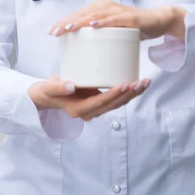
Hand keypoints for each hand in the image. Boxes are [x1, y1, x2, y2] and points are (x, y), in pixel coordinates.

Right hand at [28, 76, 150, 121]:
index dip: (113, 95)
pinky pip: (117, 99)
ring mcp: (96, 107)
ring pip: (118, 103)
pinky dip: (128, 92)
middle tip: (141, 82)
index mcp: (79, 110)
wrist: (48, 96)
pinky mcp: (100, 101)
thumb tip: (71, 86)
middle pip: (113, 105)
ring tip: (145, 83)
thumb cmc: (49, 91)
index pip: (100, 103)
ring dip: (133, 94)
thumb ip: (59, 87)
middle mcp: (91, 111)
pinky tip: (138, 83)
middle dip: (129, 94)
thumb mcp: (49, 88)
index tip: (124, 84)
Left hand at [48, 0, 186, 40]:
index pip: (77, 15)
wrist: (157, 22)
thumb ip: (99, 38)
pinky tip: (93, 25)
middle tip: (54, 32)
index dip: (63, 22)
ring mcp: (117, 12)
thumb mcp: (112, 33)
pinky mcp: (130, 18)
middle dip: (67, 23)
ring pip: (95, 16)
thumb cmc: (132, 28)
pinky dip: (103, 22)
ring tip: (68, 29)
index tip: (51, 32)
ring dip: (80, 22)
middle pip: (82, 15)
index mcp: (99, 10)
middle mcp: (106, 7)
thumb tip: (82, 52)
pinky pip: (114, 20)